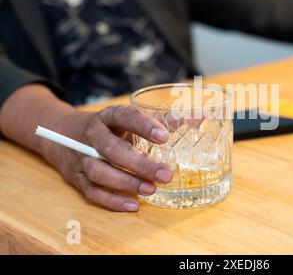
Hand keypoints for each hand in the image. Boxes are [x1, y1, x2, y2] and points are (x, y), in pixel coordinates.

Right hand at [39, 105, 171, 211]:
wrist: (64, 134)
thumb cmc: (109, 128)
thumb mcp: (129, 119)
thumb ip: (163, 119)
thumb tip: (199, 118)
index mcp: (108, 116)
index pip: (124, 117)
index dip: (143, 126)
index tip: (164, 137)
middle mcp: (92, 135)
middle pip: (112, 150)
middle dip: (139, 164)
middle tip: (165, 174)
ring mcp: (81, 157)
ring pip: (99, 172)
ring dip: (126, 183)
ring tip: (151, 190)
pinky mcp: (77, 178)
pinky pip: (92, 192)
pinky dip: (112, 200)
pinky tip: (133, 204)